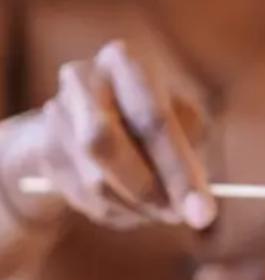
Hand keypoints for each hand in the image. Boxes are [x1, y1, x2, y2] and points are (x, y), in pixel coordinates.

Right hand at [34, 40, 214, 228]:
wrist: (89, 119)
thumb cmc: (153, 119)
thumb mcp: (183, 121)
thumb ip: (190, 156)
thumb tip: (195, 207)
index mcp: (125, 61)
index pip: (152, 120)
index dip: (180, 172)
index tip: (204, 214)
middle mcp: (82, 78)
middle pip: (107, 144)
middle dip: (151, 191)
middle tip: (183, 218)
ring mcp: (56, 113)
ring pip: (95, 180)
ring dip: (137, 206)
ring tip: (162, 206)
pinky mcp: (45, 150)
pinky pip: (86, 198)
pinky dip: (121, 210)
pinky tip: (131, 200)